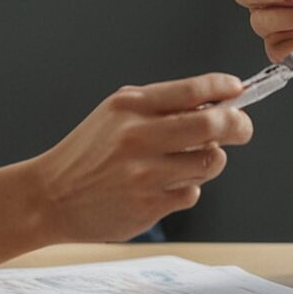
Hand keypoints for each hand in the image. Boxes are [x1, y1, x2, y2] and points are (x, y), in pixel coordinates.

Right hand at [24, 73, 252, 243]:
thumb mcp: (115, 113)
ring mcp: (145, 174)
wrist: (50, 196)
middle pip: (213, 124)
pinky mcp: (149, 206)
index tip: (238, 90)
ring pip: (210, 162)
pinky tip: (162, 186)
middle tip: (242, 128)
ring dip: (211, 160)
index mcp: (131, 107)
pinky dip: (186, 188)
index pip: (192, 90)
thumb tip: (216, 101)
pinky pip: (192, 192)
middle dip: (239, 125)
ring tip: (190, 160)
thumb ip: (160, 105)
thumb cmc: (88, 152)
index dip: (224, 88)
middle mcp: (139, 137)